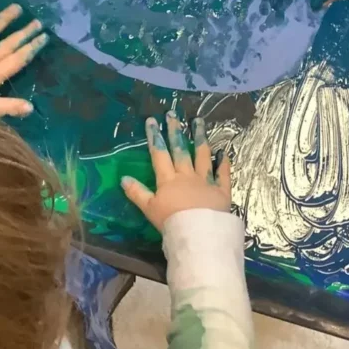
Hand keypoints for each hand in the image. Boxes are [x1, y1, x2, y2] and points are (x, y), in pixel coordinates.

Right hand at [121, 113, 230, 231]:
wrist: (198, 234)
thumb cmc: (171, 222)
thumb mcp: (149, 209)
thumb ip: (137, 193)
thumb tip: (123, 178)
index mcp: (169, 180)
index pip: (159, 154)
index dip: (155, 137)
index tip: (152, 120)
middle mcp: (187, 176)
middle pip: (181, 150)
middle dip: (176, 131)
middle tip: (174, 114)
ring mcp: (206, 181)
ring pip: (203, 156)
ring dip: (200, 138)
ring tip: (199, 122)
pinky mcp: (221, 190)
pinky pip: (223, 174)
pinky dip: (224, 163)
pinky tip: (224, 152)